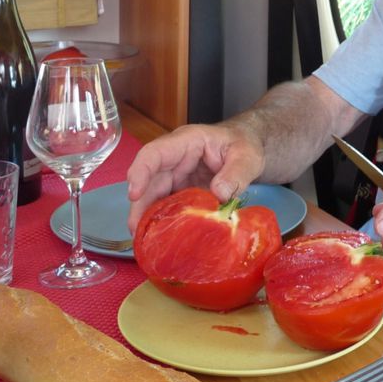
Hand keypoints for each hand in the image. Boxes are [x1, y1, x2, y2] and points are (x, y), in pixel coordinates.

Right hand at [125, 122, 264, 231]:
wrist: (248, 148)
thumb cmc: (245, 144)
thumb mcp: (247, 155)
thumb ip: (236, 173)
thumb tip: (219, 194)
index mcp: (187, 142)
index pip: (155, 153)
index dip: (141, 171)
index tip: (134, 194)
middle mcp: (175, 159)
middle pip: (150, 179)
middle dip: (140, 204)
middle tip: (136, 230)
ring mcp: (176, 176)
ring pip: (154, 195)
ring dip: (147, 216)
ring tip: (144, 239)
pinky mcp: (181, 191)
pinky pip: (167, 205)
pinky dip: (163, 220)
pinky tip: (161, 238)